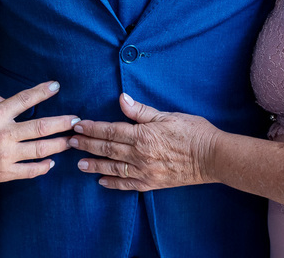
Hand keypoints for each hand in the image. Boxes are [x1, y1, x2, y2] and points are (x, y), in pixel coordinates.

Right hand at [0, 80, 76, 187]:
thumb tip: (9, 100)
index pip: (25, 100)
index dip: (42, 91)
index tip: (56, 86)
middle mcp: (4, 135)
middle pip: (41, 127)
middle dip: (62, 123)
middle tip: (77, 120)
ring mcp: (5, 156)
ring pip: (40, 150)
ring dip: (59, 145)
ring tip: (70, 141)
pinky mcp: (4, 173)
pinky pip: (30, 170)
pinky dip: (43, 167)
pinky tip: (51, 163)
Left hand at [69, 94, 218, 191]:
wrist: (213, 157)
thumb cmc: (193, 131)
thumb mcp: (167, 115)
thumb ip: (141, 111)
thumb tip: (122, 98)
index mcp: (143, 135)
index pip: (111, 131)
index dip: (92, 128)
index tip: (78, 126)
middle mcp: (140, 155)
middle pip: (107, 149)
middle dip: (87, 145)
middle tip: (70, 143)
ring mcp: (145, 171)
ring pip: (113, 168)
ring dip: (94, 165)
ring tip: (79, 163)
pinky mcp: (152, 183)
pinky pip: (127, 185)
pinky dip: (113, 183)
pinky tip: (101, 181)